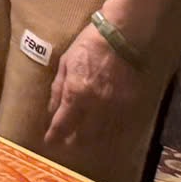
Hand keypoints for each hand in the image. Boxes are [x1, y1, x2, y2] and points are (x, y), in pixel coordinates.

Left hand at [43, 23, 140, 156]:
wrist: (120, 38)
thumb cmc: (87, 46)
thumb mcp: (65, 63)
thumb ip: (58, 89)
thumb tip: (52, 110)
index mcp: (76, 93)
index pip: (63, 123)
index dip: (56, 135)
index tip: (50, 141)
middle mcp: (95, 104)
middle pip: (83, 134)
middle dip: (73, 141)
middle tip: (67, 143)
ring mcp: (115, 106)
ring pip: (102, 133)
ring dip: (92, 139)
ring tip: (84, 141)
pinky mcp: (130, 104)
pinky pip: (119, 125)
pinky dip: (110, 131)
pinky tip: (105, 133)